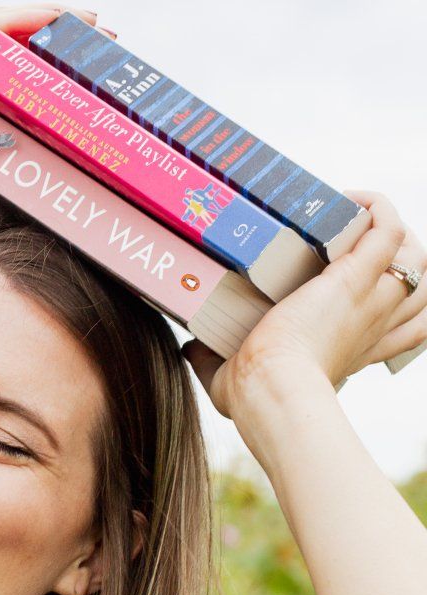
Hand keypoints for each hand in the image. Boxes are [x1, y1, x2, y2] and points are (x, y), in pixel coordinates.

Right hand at [0, 2, 105, 219]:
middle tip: (109, 68)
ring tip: (101, 33)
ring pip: (12, 36)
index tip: (87, 104)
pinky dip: (31, 18)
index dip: (48, 94)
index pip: (7, 92)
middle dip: (63, 62)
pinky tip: (64, 16)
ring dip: (60, 32)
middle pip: (18, 59)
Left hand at [182, 191, 426, 418]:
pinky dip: (377, 207)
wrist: (270, 389)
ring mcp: (370, 299)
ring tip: (355, 218)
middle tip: (358, 246)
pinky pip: (388, 229)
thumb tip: (190, 347)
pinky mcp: (353, 277)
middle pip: (417, 286)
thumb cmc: (255, 397)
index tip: (362, 286)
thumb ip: (213, 361)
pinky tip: (350, 198)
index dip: (394, 303)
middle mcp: (373, 324)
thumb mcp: (235, 381)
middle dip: (401, 263)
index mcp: (356, 349)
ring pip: (414, 257)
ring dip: (392, 233)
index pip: (405, 328)